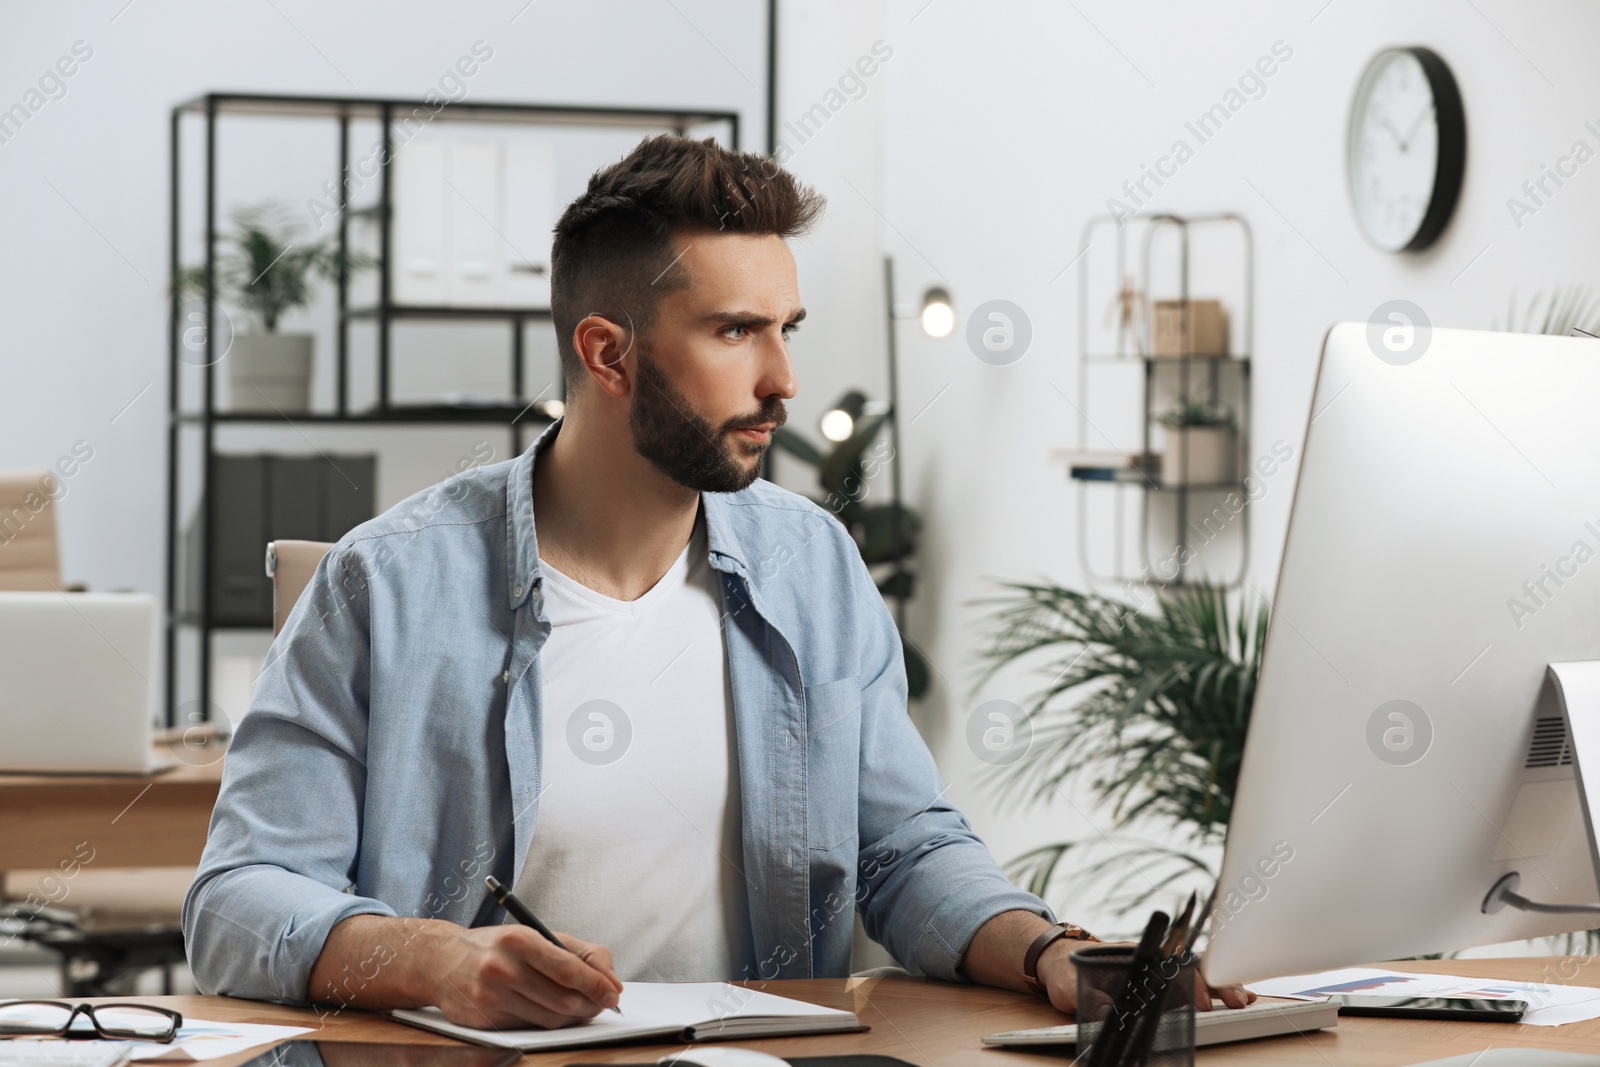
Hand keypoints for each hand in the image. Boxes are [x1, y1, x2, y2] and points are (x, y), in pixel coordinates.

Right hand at [427, 924, 622, 1028]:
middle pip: (563, 999)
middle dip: (590, 1004)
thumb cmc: (496, 946)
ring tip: (581, 1006)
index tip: (614, 993)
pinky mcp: (485, 1020)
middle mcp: (504, 968)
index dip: (597, 985)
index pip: (569, 969)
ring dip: (573, 1016)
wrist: (441, 961)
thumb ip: (578, 952)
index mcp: (520, 940)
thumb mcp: (536, 934)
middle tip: (603, 1003)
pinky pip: (530, 1028)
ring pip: (549, 1018)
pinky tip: (550, 1010)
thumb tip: (610, 979)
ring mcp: (492, 997)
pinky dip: (547, 1022)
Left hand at [1034, 939, 1255, 1017]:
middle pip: (1189, 968)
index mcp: (1130, 956)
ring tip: (1244, 999)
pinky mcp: (1157, 981)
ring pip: (1195, 974)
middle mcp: (1147, 959)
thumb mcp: (1070, 986)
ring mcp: (1154, 969)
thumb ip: (1090, 997)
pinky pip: (1189, 983)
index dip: (1186, 984)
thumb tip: (1110, 1013)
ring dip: (1220, 985)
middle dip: (1215, 984)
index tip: (1200, 1003)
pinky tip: (1233, 995)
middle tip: (1237, 1002)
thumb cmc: (1065, 972)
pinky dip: (1212, 989)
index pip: (1166, 967)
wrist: (1057, 961)